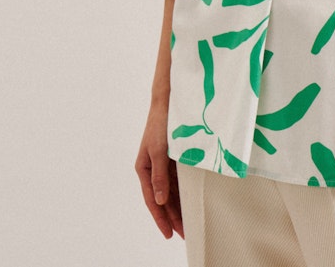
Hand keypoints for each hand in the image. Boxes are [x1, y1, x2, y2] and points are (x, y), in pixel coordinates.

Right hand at [135, 104, 183, 239]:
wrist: (170, 100)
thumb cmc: (162, 123)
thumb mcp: (160, 150)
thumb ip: (159, 176)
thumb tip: (160, 200)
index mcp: (144, 167)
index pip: (152, 199)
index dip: (160, 218)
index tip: (169, 234)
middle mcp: (152, 167)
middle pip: (162, 198)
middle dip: (172, 217)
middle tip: (183, 233)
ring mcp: (163, 162)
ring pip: (171, 191)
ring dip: (178, 206)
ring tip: (188, 222)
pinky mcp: (174, 157)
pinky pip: (178, 179)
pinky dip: (184, 191)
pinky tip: (191, 200)